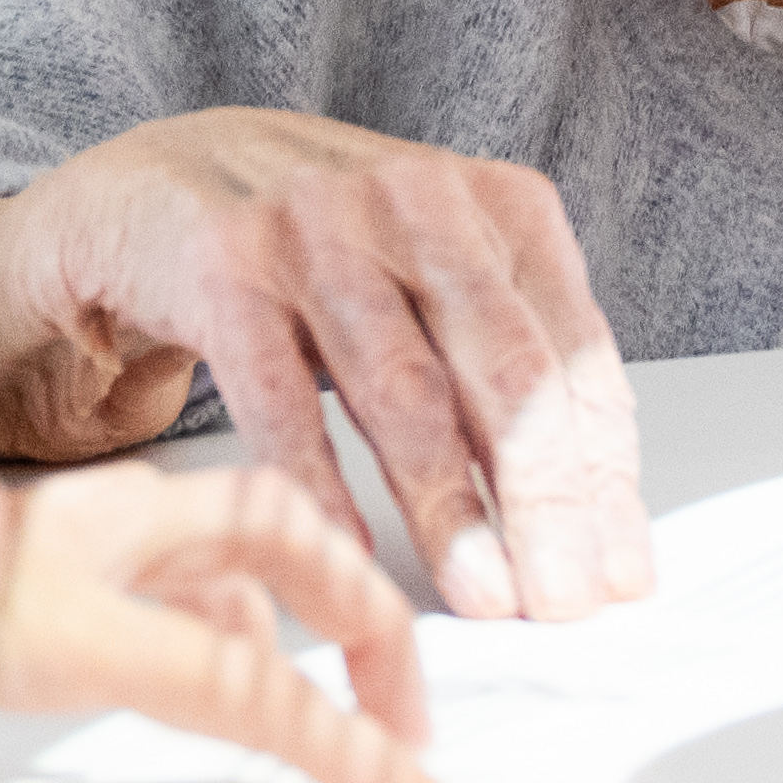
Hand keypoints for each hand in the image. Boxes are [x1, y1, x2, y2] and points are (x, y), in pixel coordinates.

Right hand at [0, 109, 653, 620]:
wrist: (160, 180)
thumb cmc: (325, 244)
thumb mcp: (439, 269)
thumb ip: (511, 360)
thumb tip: (592, 511)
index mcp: (498, 203)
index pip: (576, 356)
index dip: (606, 473)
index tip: (622, 570)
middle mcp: (416, 203)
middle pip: (506, 374)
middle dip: (545, 502)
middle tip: (564, 601)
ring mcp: (316, 230)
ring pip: (401, 392)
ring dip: (448, 509)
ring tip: (484, 596)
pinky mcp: (221, 269)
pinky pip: (280, 400)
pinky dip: (320, 485)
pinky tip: (348, 554)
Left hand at [0, 387, 495, 782]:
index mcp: (27, 597)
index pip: (256, 684)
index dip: (374, 765)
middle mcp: (35, 552)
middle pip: (275, 546)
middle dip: (379, 622)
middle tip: (426, 726)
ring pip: (205, 548)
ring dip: (300, 604)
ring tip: (346, 689)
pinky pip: (125, 573)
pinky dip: (203, 606)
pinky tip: (188, 660)